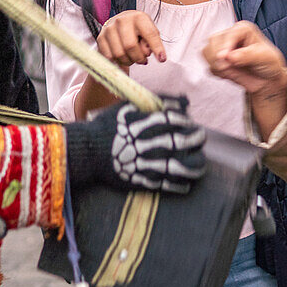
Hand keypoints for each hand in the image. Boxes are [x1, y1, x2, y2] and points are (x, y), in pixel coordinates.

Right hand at [66, 96, 205, 193]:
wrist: (87, 152)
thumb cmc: (108, 126)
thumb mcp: (129, 107)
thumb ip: (158, 101)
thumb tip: (186, 101)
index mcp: (146, 124)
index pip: (178, 119)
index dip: (186, 120)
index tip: (187, 121)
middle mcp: (150, 143)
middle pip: (185, 140)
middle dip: (197, 138)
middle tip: (198, 136)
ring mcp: (149, 164)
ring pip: (184, 166)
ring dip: (197, 162)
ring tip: (199, 159)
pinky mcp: (144, 181)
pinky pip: (171, 185)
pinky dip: (183, 183)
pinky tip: (187, 180)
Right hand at [97, 10, 164, 69]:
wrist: (119, 24)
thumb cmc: (137, 30)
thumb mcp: (149, 32)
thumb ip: (153, 42)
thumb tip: (152, 54)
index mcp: (138, 17)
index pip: (149, 34)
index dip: (157, 48)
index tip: (162, 59)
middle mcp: (122, 20)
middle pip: (130, 46)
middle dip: (139, 58)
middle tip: (142, 60)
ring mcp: (109, 28)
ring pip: (119, 54)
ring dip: (128, 61)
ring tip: (132, 58)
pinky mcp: (101, 38)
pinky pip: (109, 57)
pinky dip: (118, 61)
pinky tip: (123, 58)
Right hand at [204, 22, 286, 96]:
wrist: (267, 80)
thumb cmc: (269, 64)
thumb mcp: (264, 57)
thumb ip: (247, 56)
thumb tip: (229, 56)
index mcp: (242, 29)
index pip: (228, 34)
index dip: (225, 46)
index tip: (225, 57)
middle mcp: (230, 35)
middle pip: (213, 41)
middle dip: (219, 57)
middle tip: (230, 67)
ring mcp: (221, 47)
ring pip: (206, 52)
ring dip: (216, 65)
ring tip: (231, 70)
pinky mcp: (217, 59)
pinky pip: (209, 66)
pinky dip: (217, 72)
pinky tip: (230, 73)